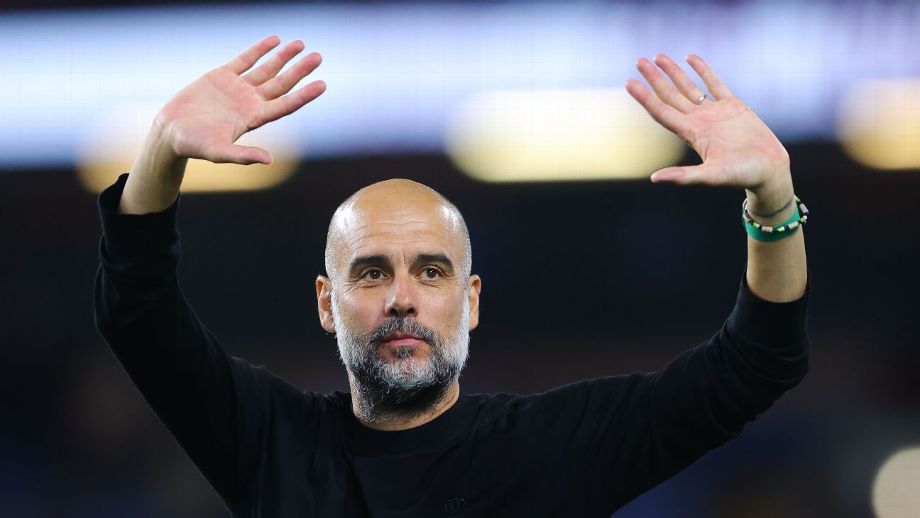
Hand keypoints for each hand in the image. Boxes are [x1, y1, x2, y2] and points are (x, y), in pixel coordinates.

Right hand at [154, 35, 325, 164]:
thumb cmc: (194, 146)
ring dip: (283, 57)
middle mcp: (250, 102)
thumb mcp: (219, 152)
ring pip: (267, 69)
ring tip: (300, 44)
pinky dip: (259, 49)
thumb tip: (269, 160)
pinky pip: (245, 59)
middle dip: (300, 70)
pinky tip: (274, 40)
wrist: (170, 132)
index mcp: (254, 118)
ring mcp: (237, 88)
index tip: (322, 84)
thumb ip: (243, 155)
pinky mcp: (221, 76)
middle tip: (318, 57)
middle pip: (282, 83)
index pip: (286, 105)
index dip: (304, 95)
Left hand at [625, 54, 791, 204]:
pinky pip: (715, 83)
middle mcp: (699, 121)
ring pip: (689, 87)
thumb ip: (684, 176)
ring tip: (659, 56)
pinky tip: (690, 58)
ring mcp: (715, 113)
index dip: (645, 97)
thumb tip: (654, 179)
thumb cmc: (741, 176)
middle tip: (639, 61)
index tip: (629, 82)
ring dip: (674, 72)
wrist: (768, 170)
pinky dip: (703, 70)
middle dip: (655, 79)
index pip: (661, 111)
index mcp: (691, 134)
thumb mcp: (711, 176)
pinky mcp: (734, 107)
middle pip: (670, 96)